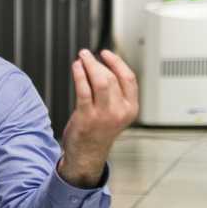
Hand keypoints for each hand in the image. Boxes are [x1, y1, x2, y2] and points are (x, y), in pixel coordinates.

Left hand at [58, 48, 138, 186]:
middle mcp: (119, 111)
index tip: (105, 53)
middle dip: (97, 62)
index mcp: (131, 108)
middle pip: (111, 77)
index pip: (128, 78)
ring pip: (99, 81)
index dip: (117, 62)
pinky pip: (83, 90)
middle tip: (85, 54)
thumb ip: (114, 93)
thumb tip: (101, 66)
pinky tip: (75, 68)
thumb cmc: (98, 130)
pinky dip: (79, 75)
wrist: (87, 154)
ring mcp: (103, 115)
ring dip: (88, 66)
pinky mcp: (86, 117)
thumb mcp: (115, 112)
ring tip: (80, 58)